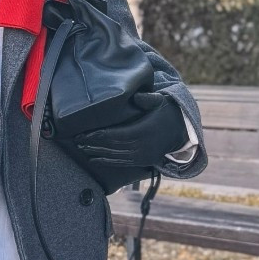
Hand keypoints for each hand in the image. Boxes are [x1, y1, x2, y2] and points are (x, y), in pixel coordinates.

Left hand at [74, 91, 188, 171]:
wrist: (182, 132)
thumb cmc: (167, 112)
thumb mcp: (161, 101)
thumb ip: (148, 99)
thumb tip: (137, 96)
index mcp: (142, 131)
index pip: (115, 135)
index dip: (98, 135)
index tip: (83, 133)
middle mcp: (140, 146)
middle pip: (111, 146)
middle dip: (92, 144)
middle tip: (76, 140)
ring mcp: (141, 156)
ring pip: (114, 156)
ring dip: (96, 153)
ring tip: (81, 148)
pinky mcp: (141, 161)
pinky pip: (121, 163)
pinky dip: (107, 161)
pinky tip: (94, 159)